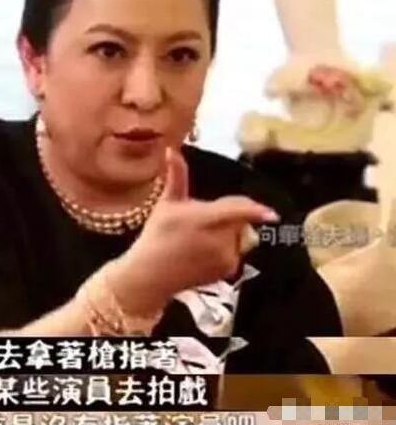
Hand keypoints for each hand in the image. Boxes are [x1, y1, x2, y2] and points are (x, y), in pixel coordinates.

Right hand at [108, 147, 278, 315]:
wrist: (152, 274)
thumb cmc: (157, 235)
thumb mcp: (166, 203)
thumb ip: (176, 176)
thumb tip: (172, 149)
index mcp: (204, 218)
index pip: (238, 211)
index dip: (256, 211)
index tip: (273, 214)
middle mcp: (219, 239)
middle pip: (239, 221)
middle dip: (228, 219)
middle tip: (202, 223)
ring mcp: (224, 257)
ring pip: (240, 237)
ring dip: (228, 235)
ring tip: (200, 241)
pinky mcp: (227, 272)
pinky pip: (237, 254)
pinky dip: (226, 251)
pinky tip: (204, 255)